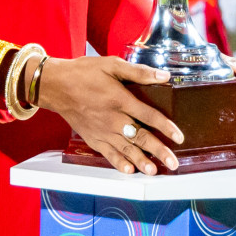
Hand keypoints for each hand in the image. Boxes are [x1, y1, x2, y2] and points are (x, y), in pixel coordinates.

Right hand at [35, 56, 182, 174]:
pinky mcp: (92, 138)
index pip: (148, 115)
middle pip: (140, 137)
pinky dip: (119, 163)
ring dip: (141, 161)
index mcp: (120, 99)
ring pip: (126, 149)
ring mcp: (102, 131)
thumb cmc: (84, 73)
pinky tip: (129, 170)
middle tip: (174, 163)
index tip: (179, 137)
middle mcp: (113, 119)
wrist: (56, 86)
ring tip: (154, 171)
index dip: (166, 127)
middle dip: (159, 151)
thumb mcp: (111, 64)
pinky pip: (108, 154)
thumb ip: (138, 72)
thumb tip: (164, 76)